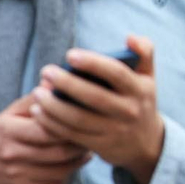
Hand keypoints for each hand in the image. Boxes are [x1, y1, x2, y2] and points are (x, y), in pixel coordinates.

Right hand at [0, 93, 91, 183]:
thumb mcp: (9, 114)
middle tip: (92, 136)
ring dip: (78, 161)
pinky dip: (67, 175)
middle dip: (80, 144)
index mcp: (9, 130)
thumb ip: (34, 100)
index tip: (84, 119)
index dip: (70, 124)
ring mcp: (17, 176)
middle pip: (59, 151)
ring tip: (86, 150)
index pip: (48, 128)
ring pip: (60, 170)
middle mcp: (12, 154)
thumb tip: (54, 79)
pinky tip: (70, 165)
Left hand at [31, 35, 165, 183]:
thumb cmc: (139, 100)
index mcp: (140, 89)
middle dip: (67, 84)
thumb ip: (144, 52)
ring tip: (36, 92)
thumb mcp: (148, 77)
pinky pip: (72, 134)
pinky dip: (52, 123)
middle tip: (46, 71)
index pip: (117, 74)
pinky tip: (38, 111)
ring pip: (79, 119)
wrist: (147, 143)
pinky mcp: (100, 146)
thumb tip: (130, 37)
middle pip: (94, 97)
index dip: (93, 64)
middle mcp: (129, 111)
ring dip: (54, 106)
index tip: (69, 55)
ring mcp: (115, 130)